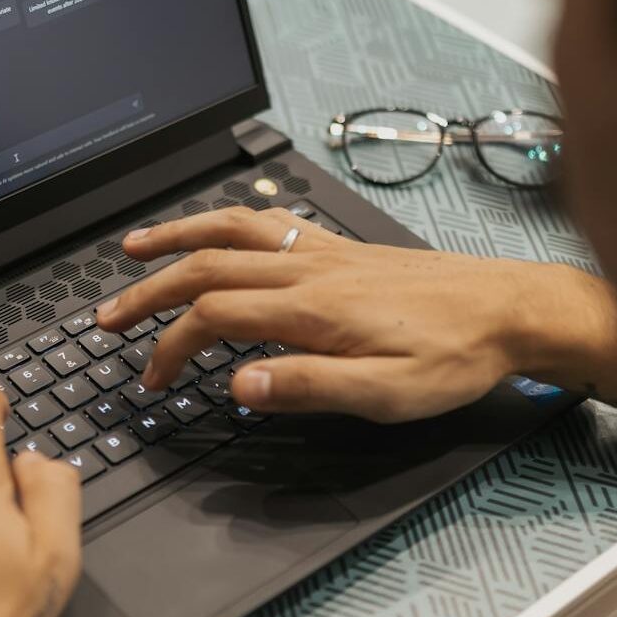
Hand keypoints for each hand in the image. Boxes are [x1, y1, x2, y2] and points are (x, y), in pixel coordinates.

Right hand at [94, 207, 616, 422]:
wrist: (510, 310)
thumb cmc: (455, 357)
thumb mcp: (384, 394)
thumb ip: (306, 386)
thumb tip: (237, 385)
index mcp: (310, 308)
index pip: (213, 317)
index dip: (170, 347)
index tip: (152, 379)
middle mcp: (309, 269)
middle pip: (205, 267)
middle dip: (148, 292)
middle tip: (107, 317)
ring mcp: (323, 252)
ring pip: (231, 231)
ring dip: (176, 238)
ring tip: (135, 248)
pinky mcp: (341, 247)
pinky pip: (268, 222)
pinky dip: (226, 221)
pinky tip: (218, 230)